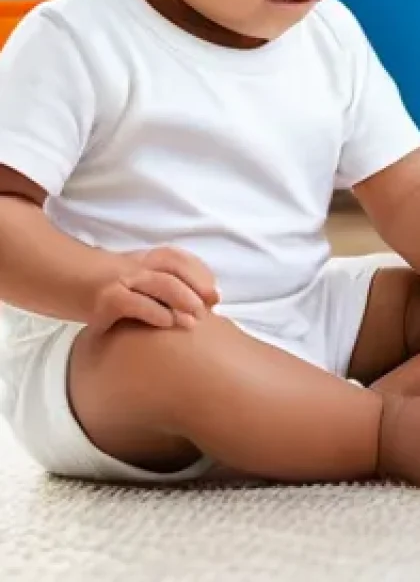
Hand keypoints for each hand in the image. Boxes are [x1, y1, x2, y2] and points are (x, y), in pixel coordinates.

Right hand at [90, 246, 219, 333]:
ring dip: (184, 300)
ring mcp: (118, 280)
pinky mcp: (102, 298)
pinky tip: (167, 323)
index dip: (199, 273)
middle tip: (214, 304)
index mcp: (138, 259)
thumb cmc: (82, 283)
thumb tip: (171, 309)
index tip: (214, 292)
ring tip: (196, 319)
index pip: (176, 258)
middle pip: (175, 266)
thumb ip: (140, 286)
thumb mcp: (116, 279)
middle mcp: (132, 265)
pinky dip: (155, 313)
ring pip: (161, 283)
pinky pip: (135, 304)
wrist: (43, 273)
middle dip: (199, 284)